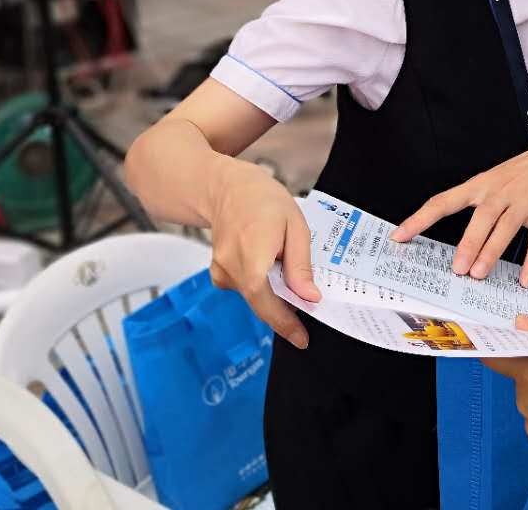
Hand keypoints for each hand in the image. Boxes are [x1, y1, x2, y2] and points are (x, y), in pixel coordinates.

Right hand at [208, 164, 321, 348]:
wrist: (228, 188)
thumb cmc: (264, 201)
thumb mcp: (295, 225)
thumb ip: (300, 264)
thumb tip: (309, 297)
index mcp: (252, 250)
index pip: (263, 297)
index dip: (283, 321)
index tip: (301, 339)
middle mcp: (231, 264)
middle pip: (260, 301)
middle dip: (285, 312)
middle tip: (306, 315)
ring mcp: (221, 270)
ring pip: (254, 296)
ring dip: (274, 293)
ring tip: (284, 266)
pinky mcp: (218, 273)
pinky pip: (246, 289)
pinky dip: (261, 285)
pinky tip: (268, 264)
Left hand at [392, 140, 527, 286]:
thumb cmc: (521, 175)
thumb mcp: (493, 180)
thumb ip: (475, 205)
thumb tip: (456, 241)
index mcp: (480, 185)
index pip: (444, 201)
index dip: (420, 219)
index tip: (399, 236)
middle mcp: (500, 192)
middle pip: (481, 218)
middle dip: (468, 244)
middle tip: (456, 268)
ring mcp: (524, 202)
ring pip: (506, 229)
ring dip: (492, 253)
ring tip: (479, 274)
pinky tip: (524, 279)